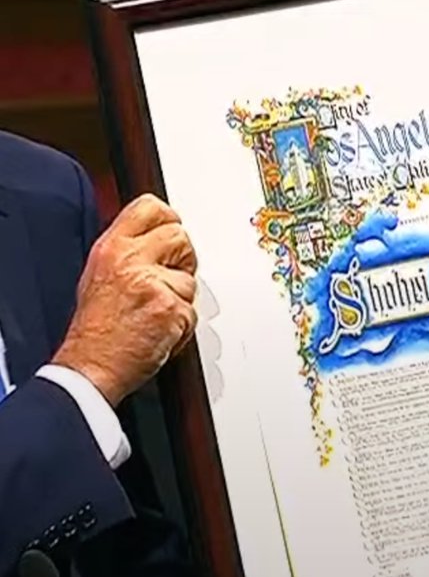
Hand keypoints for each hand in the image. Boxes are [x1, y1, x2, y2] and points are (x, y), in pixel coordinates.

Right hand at [51, 195, 197, 407]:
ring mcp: (153, 285)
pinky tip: (159, 330)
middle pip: (181, 237)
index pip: (149, 207)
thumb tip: (159, 236)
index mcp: (111, 249)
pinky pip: (192, 311)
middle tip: (165, 281)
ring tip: (153, 313)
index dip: (167, 218)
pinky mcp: (170, 310)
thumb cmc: (94, 329)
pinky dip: (182, 325)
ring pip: (190, 279)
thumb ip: (129, 250)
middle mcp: (131, 261)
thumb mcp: (99, 274)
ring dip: (180, 298)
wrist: (88, 369)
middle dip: (181, 259)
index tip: (171, 230)